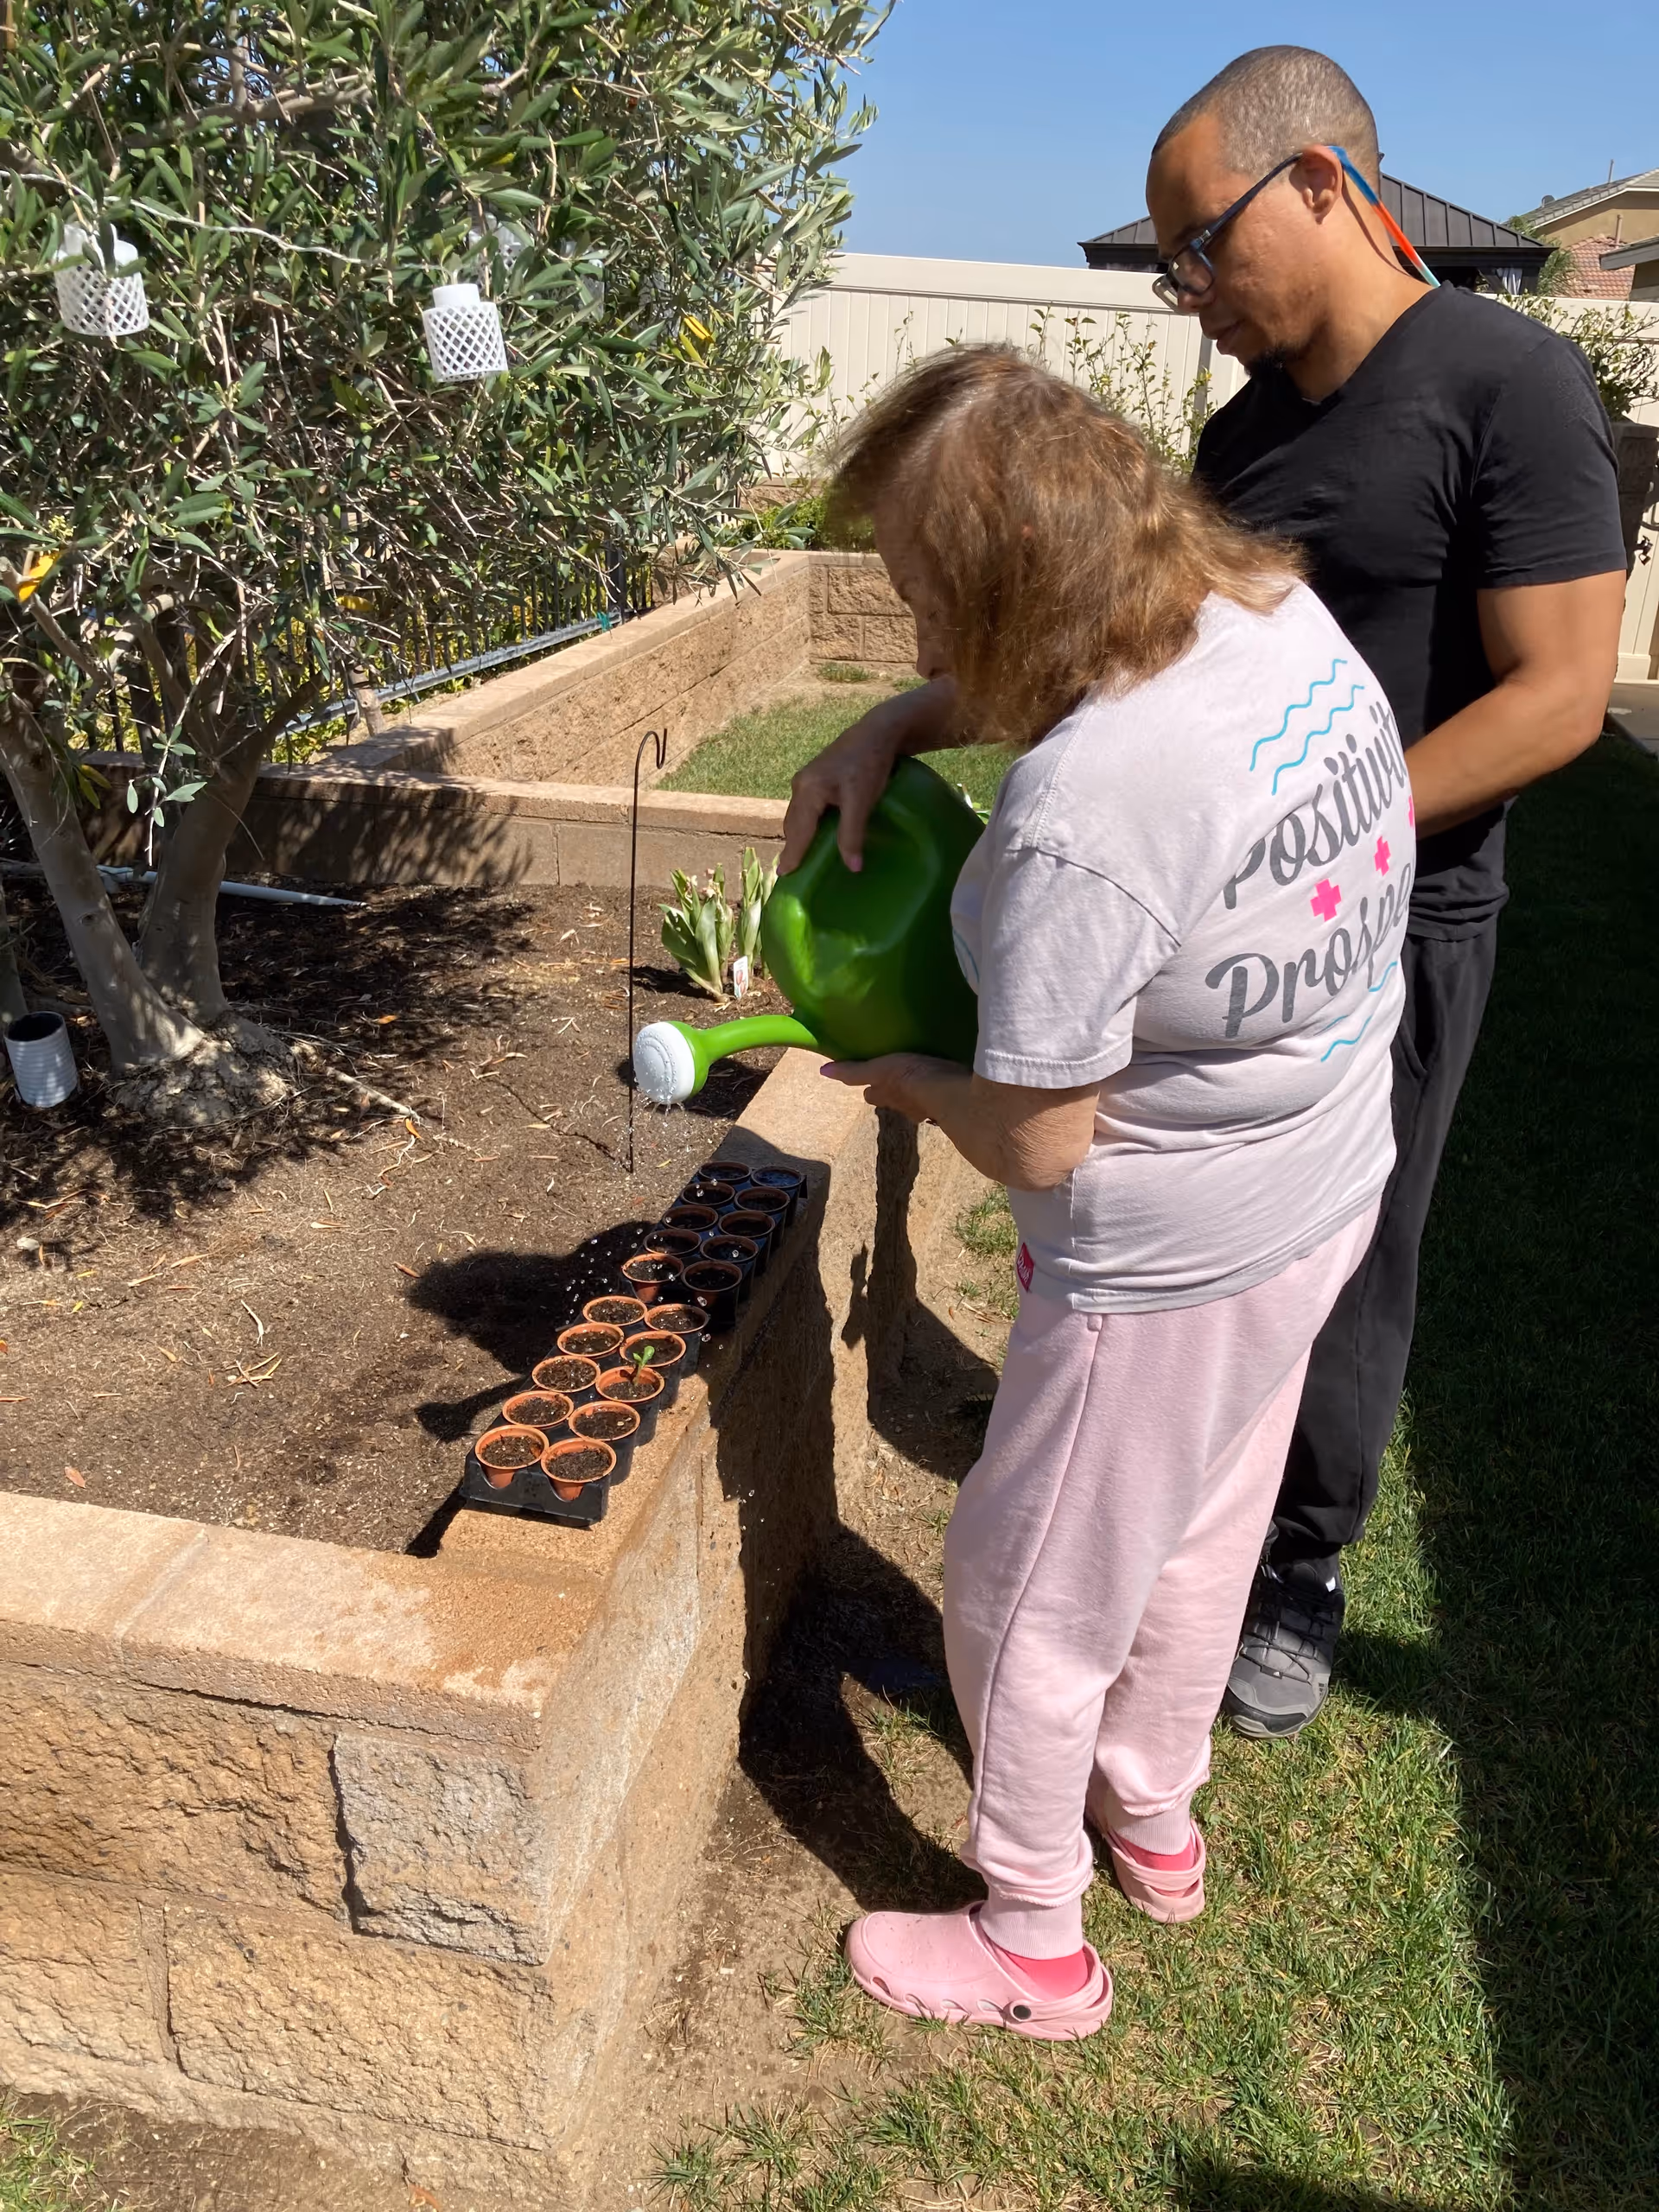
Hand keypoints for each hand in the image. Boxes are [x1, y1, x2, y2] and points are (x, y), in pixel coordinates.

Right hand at [779, 677, 957, 874]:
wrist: (878, 731)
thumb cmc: (870, 764)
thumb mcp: (861, 801)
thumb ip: (853, 833)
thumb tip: (852, 868)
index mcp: (808, 791)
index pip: (798, 832)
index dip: (792, 854)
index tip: (783, 875)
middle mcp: (801, 784)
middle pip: (793, 823)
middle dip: (791, 846)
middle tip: (789, 870)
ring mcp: (808, 779)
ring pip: (798, 815)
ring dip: (798, 835)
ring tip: (798, 855)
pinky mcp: (817, 777)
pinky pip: (805, 807)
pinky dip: (805, 823)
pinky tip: (812, 832)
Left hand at [818, 1051, 960, 1120]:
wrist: (949, 1092)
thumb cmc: (909, 1078)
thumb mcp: (879, 1069)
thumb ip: (854, 1071)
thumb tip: (823, 1071)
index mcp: (886, 1097)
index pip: (872, 1095)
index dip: (871, 1088)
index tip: (871, 1081)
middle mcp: (904, 1107)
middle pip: (894, 1101)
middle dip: (894, 1093)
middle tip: (899, 1077)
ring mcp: (927, 1108)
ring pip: (917, 1101)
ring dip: (918, 1093)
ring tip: (924, 1077)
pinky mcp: (949, 1103)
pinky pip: (941, 1097)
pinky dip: (940, 1091)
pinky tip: (946, 1082)